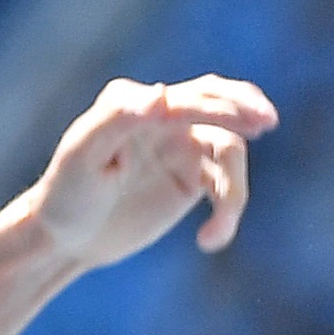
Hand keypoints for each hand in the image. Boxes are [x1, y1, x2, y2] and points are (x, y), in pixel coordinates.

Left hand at [29, 73, 278, 268]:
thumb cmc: (66, 193)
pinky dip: (227, 213)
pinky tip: (210, 240)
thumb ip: (117, 118)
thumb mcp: (82, 156)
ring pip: (229, 151)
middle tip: (268, 122)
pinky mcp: (193, 178)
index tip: (252, 123)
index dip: (220, 108)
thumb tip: (161, 94)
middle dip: (246, 108)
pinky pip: (225, 186)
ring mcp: (181, 146)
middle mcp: (163, 117)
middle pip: (218, 102)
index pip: (187, 99)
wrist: (65, 238)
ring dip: (234, 191)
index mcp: (135, 103)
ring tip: (218, 230)